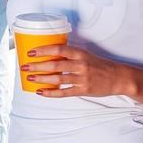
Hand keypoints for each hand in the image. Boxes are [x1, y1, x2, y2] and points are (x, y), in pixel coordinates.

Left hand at [22, 44, 136, 98]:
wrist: (118, 77)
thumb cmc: (100, 65)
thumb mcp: (86, 55)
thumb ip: (71, 55)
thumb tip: (50, 54)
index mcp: (80, 53)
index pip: (58, 49)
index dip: (43, 50)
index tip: (31, 52)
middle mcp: (80, 65)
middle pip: (55, 64)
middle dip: (37, 65)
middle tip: (24, 66)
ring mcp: (82, 78)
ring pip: (58, 79)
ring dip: (41, 79)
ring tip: (30, 79)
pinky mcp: (84, 90)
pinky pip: (64, 93)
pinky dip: (51, 93)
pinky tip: (41, 92)